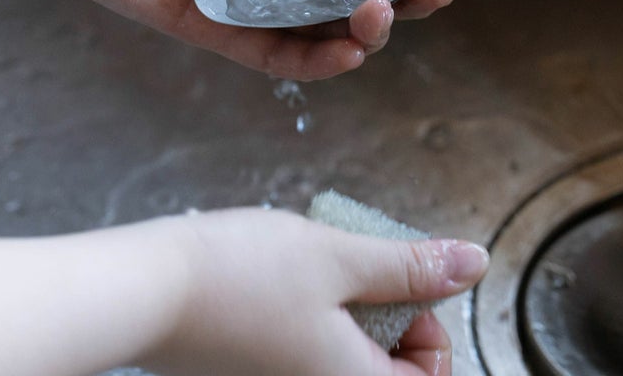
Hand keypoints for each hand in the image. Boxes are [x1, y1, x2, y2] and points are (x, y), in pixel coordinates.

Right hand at [0, 209, 488, 375]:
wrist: (148, 290)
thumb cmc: (241, 275)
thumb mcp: (338, 257)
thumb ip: (410, 266)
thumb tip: (475, 263)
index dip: (431, 331)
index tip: (400, 287)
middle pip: (388, 364)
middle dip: (386, 309)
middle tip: (355, 265)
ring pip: (349, 349)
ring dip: (349, 303)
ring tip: (317, 263)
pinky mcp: (260, 366)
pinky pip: (313, 345)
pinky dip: (317, 309)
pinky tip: (287, 274)